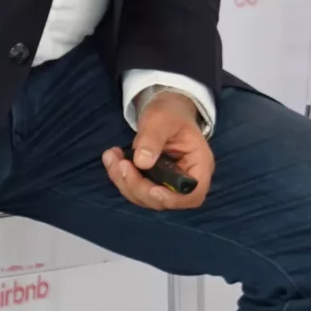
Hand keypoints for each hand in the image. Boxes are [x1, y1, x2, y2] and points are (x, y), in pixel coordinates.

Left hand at [102, 90, 212, 210]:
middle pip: (164, 200)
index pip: (192, 195)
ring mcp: (169, 185)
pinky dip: (122, 178)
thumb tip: (141, 162)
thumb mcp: (161, 119)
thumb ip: (152, 139)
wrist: (165, 110)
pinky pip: (137, 189)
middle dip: (138, 187)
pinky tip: (112, 158)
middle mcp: (186, 180)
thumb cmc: (170, 112)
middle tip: (120, 164)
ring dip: (125, 182)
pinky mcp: (153, 183)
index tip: (150, 188)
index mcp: (199, 165)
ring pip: (146, 198)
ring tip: (111, 157)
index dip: (171, 198)